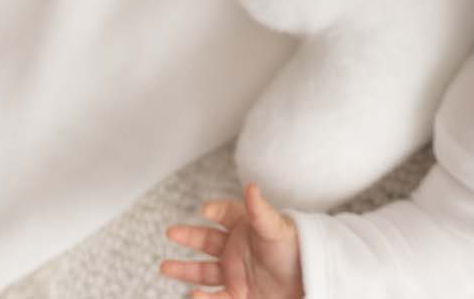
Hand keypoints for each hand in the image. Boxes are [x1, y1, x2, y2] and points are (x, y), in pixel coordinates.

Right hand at [159, 182, 304, 298]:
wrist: (309, 279)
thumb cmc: (297, 249)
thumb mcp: (278, 228)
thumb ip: (261, 210)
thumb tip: (251, 186)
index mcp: (248, 227)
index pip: (227, 214)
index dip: (216, 210)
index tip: (206, 210)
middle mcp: (237, 248)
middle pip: (208, 240)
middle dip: (189, 236)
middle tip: (171, 232)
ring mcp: (235, 271)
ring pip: (203, 270)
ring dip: (184, 269)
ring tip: (164, 266)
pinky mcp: (237, 293)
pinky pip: (215, 296)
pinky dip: (202, 297)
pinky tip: (192, 294)